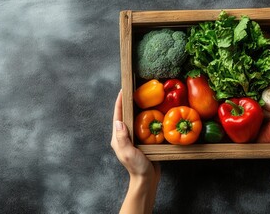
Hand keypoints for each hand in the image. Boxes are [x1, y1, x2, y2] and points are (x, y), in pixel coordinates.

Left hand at [111, 90, 159, 213]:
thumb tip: (119, 121)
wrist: (146, 179)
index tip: (123, 90)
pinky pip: (142, 126)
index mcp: (118, 138)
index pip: (118, 116)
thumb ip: (122, 138)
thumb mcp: (128, 152)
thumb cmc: (137, 167)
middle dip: (127, 102)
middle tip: (134, 90)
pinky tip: (152, 113)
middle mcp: (123, 136)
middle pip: (124, 115)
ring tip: (142, 98)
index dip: (120, 102)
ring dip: (136, 108)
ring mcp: (132, 138)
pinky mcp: (141, 141)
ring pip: (133, 119)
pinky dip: (145, 117)